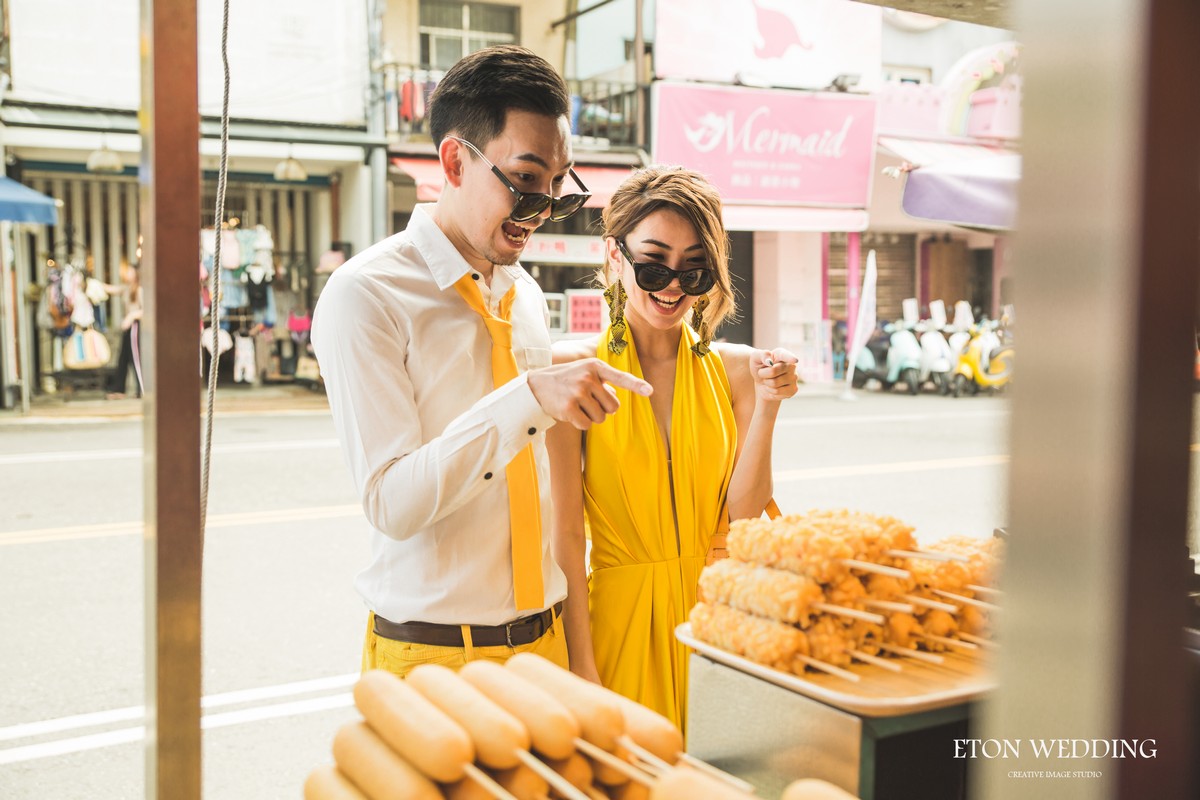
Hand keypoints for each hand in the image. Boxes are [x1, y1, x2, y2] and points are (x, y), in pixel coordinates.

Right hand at [528, 358, 651, 429]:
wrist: (536, 386)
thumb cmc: (566, 380)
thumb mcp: (584, 373)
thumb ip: (602, 383)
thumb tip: (614, 398)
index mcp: (595, 366)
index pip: (620, 377)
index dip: (637, 385)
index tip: (650, 391)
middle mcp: (588, 378)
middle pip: (613, 406)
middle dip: (603, 409)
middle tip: (586, 401)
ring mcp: (578, 392)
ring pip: (601, 418)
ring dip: (591, 416)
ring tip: (576, 405)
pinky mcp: (569, 408)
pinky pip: (587, 425)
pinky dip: (580, 423)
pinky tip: (570, 412)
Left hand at [751, 348, 799, 402]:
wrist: (762, 383)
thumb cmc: (760, 368)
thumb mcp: (756, 358)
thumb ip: (762, 355)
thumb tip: (769, 361)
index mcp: (782, 354)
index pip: (786, 356)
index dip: (790, 358)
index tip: (794, 360)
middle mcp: (791, 365)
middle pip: (773, 371)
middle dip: (763, 374)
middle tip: (764, 373)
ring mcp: (794, 377)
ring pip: (774, 383)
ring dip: (766, 383)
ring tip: (769, 380)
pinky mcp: (793, 389)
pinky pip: (776, 392)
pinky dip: (770, 391)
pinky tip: (773, 387)